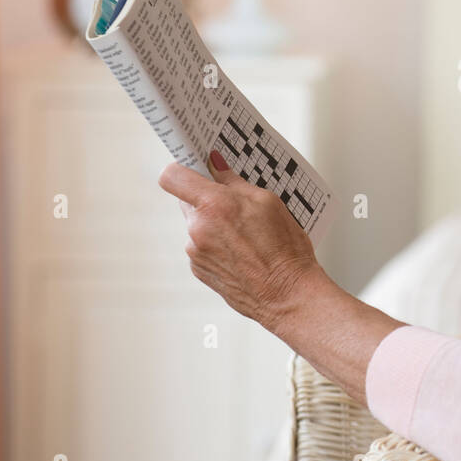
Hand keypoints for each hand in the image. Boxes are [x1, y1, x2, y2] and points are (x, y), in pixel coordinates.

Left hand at [158, 149, 320, 335]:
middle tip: (236, 203)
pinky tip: (242, 251)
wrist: (287, 295)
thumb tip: (217, 165)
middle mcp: (198, 228)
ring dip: (214, 222)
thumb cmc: (285, 251)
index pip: (173, 176)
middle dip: (207, 197)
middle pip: (187, 200)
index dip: (182, 168)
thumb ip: (235, 182)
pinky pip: (201, 245)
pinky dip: (216, 243)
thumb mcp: (268, 202)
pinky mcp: (198, 269)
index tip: (195, 166)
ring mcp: (195, 251)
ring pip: (197, 224)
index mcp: (214, 205)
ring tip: (246, 234)